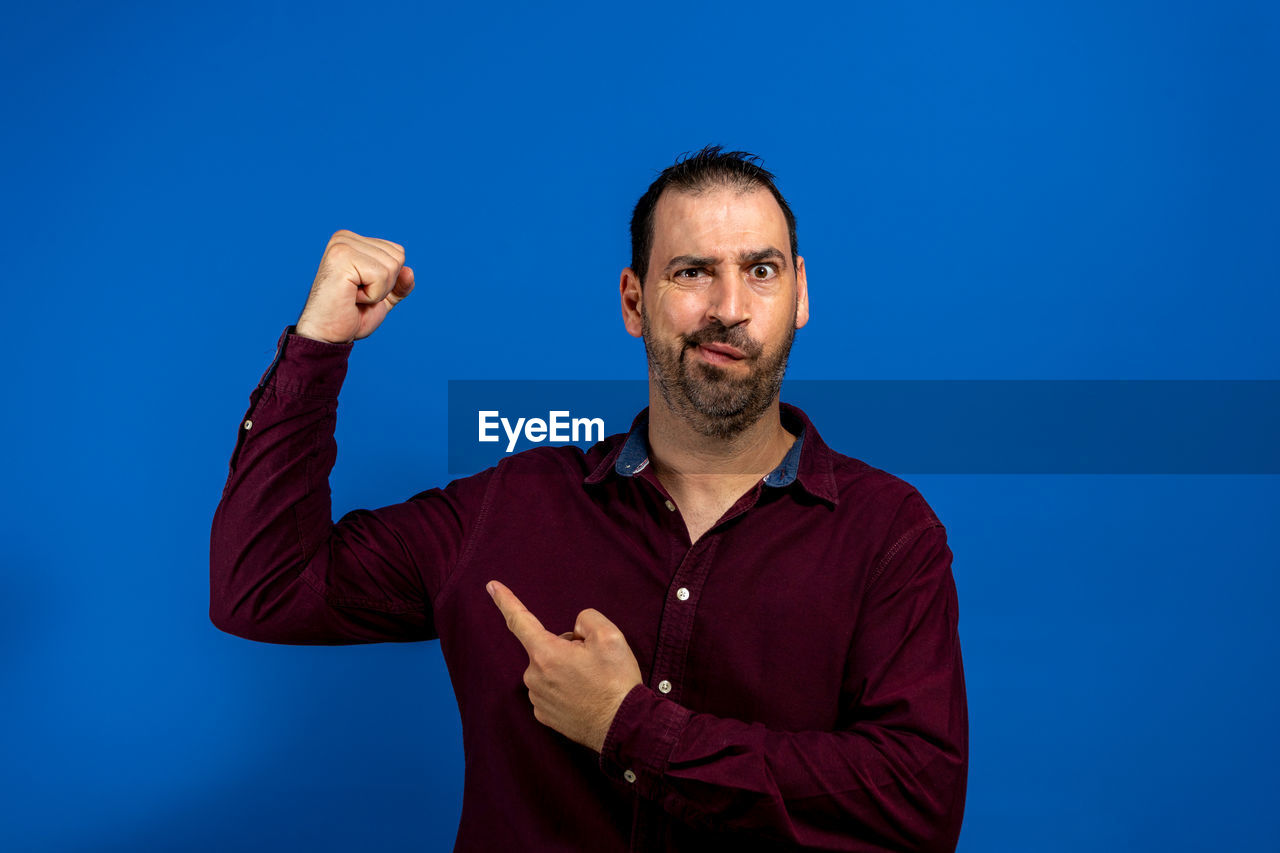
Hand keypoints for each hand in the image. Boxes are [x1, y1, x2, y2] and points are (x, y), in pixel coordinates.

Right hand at [294, 229, 414, 343]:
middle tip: (358, 296)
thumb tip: (409, 271)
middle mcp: (345, 238)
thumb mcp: (384, 298)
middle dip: (385, 286)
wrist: (327, 336)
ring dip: (378, 291)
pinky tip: (351, 298)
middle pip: (397, 257)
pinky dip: (372, 295)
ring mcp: (342, 245)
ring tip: (353, 297)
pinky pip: (380, 275)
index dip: (389, 280)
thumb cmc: (352, 316)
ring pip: (391, 266)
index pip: (397, 252)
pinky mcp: (341, 257)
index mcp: (353, 241)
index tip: (363, 290)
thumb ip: (400, 283)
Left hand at [487, 580, 642, 752]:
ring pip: (548, 669)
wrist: (624, 726)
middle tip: (593, 662)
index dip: (505, 600)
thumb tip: (575, 630)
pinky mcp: (543, 716)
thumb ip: (587, 619)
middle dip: (566, 648)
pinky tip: (583, 696)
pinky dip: (564, 688)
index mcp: (546, 653)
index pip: (519, 620)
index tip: (491, 586)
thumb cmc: (616, 682)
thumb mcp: (610, 636)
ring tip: (592, 682)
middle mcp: (534, 676)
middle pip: (546, 647)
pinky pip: (549, 690)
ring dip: (565, 669)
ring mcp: (537, 698)